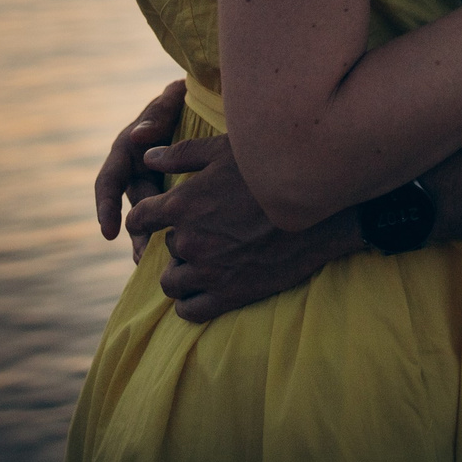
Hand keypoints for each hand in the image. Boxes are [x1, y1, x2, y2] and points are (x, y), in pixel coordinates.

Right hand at [94, 79, 187, 258]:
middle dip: (137, 233)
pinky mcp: (169, 194)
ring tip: (158, 265)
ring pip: (148, 219)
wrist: (205, 105)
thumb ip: (158, 115)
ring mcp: (153, 185)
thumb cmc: (184, 99)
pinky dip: (169, 237)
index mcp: (127, 151)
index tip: (108, 231)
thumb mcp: (172, 100)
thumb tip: (140, 138)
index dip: (107, 207)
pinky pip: (166, 219)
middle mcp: (136, 172)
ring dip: (150, 242)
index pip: (109, 182)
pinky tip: (177, 258)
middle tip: (146, 256)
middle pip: (132, 208)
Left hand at [123, 134, 361, 321]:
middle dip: (180, 239)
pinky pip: (189, 310)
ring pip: (171, 282)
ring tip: (207, 259)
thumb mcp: (226, 151)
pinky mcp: (230, 295)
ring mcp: (209, 271)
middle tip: (208, 230)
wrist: (320, 207)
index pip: (141, 218)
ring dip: (183, 271)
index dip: (145, 216)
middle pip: (165, 248)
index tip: (155, 217)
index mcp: (183, 204)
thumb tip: (147, 156)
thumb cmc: (271, 172)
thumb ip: (181, 154)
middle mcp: (190, 240)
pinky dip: (191, 301)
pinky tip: (206, 286)